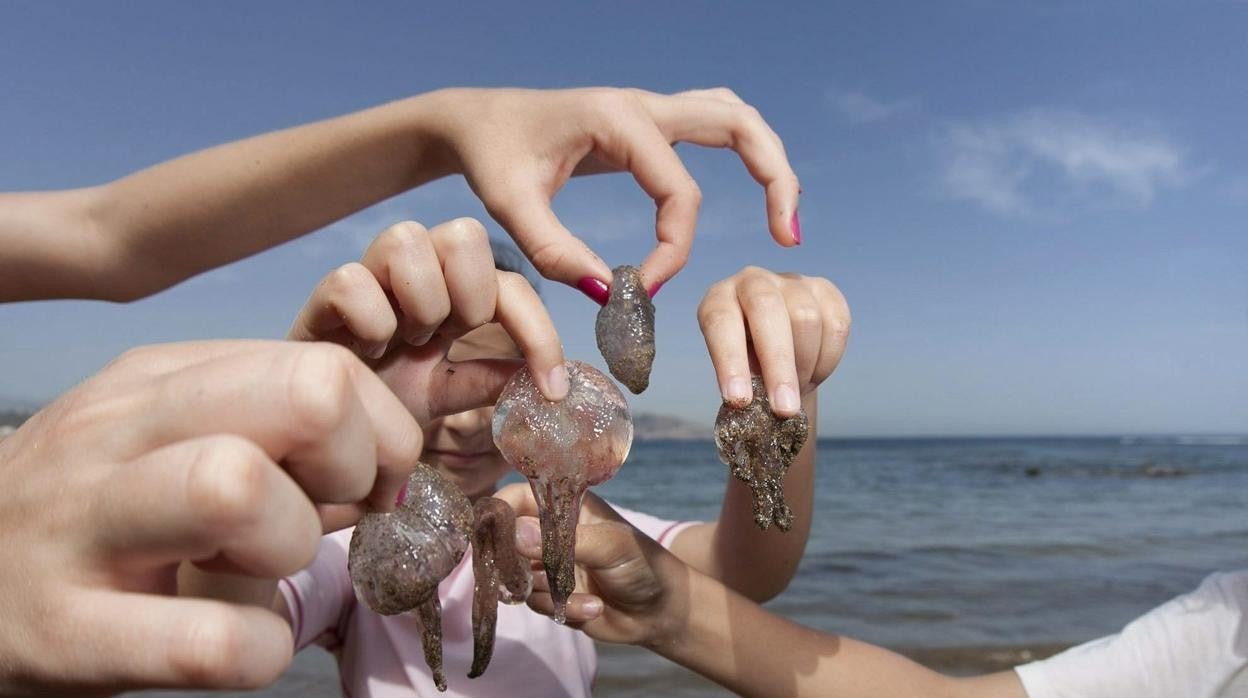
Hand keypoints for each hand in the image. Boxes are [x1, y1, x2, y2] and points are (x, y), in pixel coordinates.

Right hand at [0, 340, 420, 693]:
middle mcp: (118, 432)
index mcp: (160, 380)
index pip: (325, 366)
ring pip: (239, 487)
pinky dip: (258, 650)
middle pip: (305, 395)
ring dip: (290, 544)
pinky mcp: (64, 631)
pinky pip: (212, 641)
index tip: (358, 483)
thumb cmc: (99, 511)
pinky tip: (239, 646)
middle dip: (353, 464)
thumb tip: (387, 468)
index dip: (376, 433)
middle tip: (328, 516)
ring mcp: (83, 526)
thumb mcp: (168, 438)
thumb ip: (271, 431)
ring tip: (258, 569)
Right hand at [288, 217, 567, 404]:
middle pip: (465, 233)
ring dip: (418, 303)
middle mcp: (417, 272)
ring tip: (405, 343)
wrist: (325, 425)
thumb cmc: (383, 402)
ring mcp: (370, 276)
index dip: (539, 332)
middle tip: (449, 339)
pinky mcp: (325, 294)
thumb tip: (546, 383)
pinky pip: (352, 279)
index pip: (512, 285)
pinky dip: (369, 323)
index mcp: (456, 292)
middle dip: (468, 297)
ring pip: (407, 238)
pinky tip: (367, 354)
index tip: (552, 388)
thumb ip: (489, 381)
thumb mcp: (448, 395)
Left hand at [424, 87, 801, 298]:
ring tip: (784, 218)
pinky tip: (757, 187)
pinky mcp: (649, 123)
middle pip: (738, 124)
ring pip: (735, 116)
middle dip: (773, 177)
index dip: (673, 250)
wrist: (475, 120)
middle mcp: (643, 106)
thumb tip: (608, 294)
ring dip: (769, 159)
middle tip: (786, 237)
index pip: (678, 191)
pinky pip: (715, 123)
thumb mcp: (509, 206)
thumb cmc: (490, 156)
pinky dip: (746, 150)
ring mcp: (650, 109)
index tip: (641, 291)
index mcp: (616, 120)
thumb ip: (555, 252)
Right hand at [495, 484, 690, 647]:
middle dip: (516, 562)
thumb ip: (565, 541)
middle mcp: (550, 534)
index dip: (501, 512)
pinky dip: (562, 609)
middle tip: (536, 573)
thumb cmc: (642, 564)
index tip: (492, 534)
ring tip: (580, 593)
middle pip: (506, 539)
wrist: (661, 611)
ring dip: (546, 590)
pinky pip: (536, 604)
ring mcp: (548, 566)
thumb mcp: (611, 546)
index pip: (518, 498)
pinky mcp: (551, 596)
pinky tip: (593, 608)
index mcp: (564, 507)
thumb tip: (516, 533)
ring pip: (518, 578)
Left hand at [698, 267, 850, 415]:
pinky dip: (827, 360)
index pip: (721, 323)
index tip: (739, 401)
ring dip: (804, 366)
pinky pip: (836, 324)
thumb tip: (753, 410)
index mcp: (719, 299)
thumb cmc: (747, 362)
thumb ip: (741, 385)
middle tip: (784, 409)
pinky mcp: (825, 289)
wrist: (776, 345)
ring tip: (796, 391)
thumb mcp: (734, 371)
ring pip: (806, 318)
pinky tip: (813, 375)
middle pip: (767, 311)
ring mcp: (791, 281)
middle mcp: (752, 281)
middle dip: (778, 366)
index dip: (729, 361)